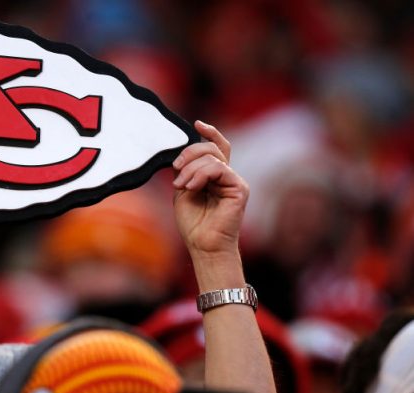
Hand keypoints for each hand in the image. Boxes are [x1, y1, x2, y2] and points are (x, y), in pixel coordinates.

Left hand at [173, 121, 247, 257]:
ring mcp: (235, 181)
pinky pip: (219, 168)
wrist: (203, 245)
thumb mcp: (182, 191)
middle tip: (176, 169)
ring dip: (191, 168)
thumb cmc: (193, 223)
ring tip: (181, 185)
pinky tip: (191, 186)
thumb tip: (180, 153)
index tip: (196, 124)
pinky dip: (201, 174)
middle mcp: (227, 176)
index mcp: (214, 175)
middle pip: (212, 147)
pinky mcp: (239, 188)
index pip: (217, 146)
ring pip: (212, 157)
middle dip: (189, 153)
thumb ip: (184, 171)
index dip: (209, 132)